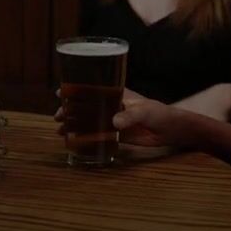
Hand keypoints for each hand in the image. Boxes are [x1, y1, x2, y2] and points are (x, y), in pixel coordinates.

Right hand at [53, 89, 182, 145]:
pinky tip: (75, 141)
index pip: (92, 89)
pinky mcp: (117, 135)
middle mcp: (111, 105)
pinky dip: (86, 137)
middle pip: (86, 105)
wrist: (173, 131)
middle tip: (57, 116)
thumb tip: (113, 123)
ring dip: (75, 124)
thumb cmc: (160, 113)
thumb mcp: (145, 112)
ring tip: (60, 130)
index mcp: (116, 94)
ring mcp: (113, 120)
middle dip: (70, 110)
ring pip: (89, 120)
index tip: (60, 92)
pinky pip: (98, 135)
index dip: (75, 90)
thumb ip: (130, 116)